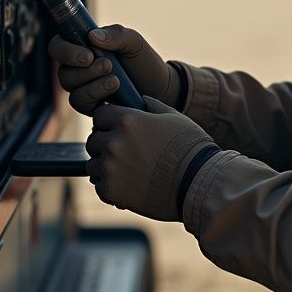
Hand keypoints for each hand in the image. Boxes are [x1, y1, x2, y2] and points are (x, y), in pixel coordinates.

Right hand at [48, 25, 177, 114]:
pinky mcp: (91, 106)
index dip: (65, 51)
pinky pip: (81, 103)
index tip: (88, 55)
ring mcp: (84, 88)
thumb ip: (116, 34)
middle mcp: (78, 69)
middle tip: (108, 65)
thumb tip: (92, 36)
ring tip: (115, 79)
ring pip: (70, 89)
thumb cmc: (144, 61)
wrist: (160, 87)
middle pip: (62, 72)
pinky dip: (96, 95)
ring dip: (92, 84)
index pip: (57, 46)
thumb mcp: (133, 42)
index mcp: (83, 47)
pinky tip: (115, 88)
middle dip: (85, 71)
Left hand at [85, 98, 216, 220]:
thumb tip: (138, 100)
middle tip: (125, 152)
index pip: (99, 114)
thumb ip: (150, 106)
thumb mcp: (173, 117)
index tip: (115, 127)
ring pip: (94, 164)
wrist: (197, 183)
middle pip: (94, 140)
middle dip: (105, 143)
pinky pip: (100, 186)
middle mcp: (114, 142)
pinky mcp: (110, 191)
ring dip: (106, 166)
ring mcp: (110, 168)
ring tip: (128, 171)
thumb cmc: (189, 147)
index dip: (108, 120)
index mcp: (127, 120)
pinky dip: (111, 186)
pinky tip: (129, 185)